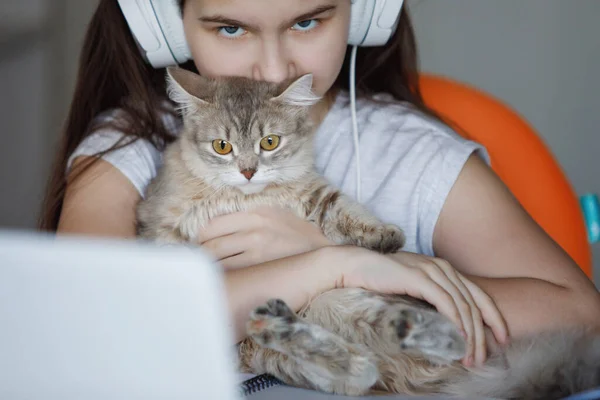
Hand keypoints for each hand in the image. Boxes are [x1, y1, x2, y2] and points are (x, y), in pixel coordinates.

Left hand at [198, 206, 331, 268]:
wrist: (326, 257)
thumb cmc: (301, 240)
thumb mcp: (279, 218)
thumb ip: (253, 219)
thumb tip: (222, 228)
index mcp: (257, 212)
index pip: (214, 224)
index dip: (201, 238)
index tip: (200, 248)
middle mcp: (254, 226)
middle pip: (211, 242)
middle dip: (199, 255)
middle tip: (198, 265)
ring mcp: (257, 246)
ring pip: (216, 257)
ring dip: (206, 268)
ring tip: (205, 275)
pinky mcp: (261, 265)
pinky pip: (230, 271)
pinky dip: (220, 277)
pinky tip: (220, 282)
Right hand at [340, 248, 508, 365]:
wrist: (357, 266)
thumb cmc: (382, 279)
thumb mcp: (413, 289)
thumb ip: (430, 300)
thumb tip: (445, 326)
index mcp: (444, 270)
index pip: (478, 295)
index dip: (494, 318)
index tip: (502, 340)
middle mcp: (442, 268)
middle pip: (474, 302)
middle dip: (483, 333)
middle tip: (483, 358)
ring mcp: (431, 270)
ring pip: (462, 305)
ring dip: (470, 333)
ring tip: (470, 355)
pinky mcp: (418, 277)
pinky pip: (444, 301)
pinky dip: (455, 320)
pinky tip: (458, 336)